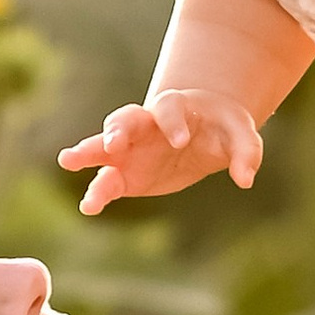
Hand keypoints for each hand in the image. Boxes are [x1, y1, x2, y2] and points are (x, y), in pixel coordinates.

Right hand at [57, 87, 263, 213]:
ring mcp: (131, 149)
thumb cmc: (222, 128)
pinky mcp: (126, 175)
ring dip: (88, 152)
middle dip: (117, 130)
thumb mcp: (242, 134)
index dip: (173, 122)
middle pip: (125, 120)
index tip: (181, 141)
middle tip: (113, 143)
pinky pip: (108, 182)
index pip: (168, 109)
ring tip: (68, 160)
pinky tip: (88, 207)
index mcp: (175, 108)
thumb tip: (245, 179)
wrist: (203, 133)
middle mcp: (146, 125)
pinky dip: (98, 193)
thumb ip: (246, 152)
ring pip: (105, 147)